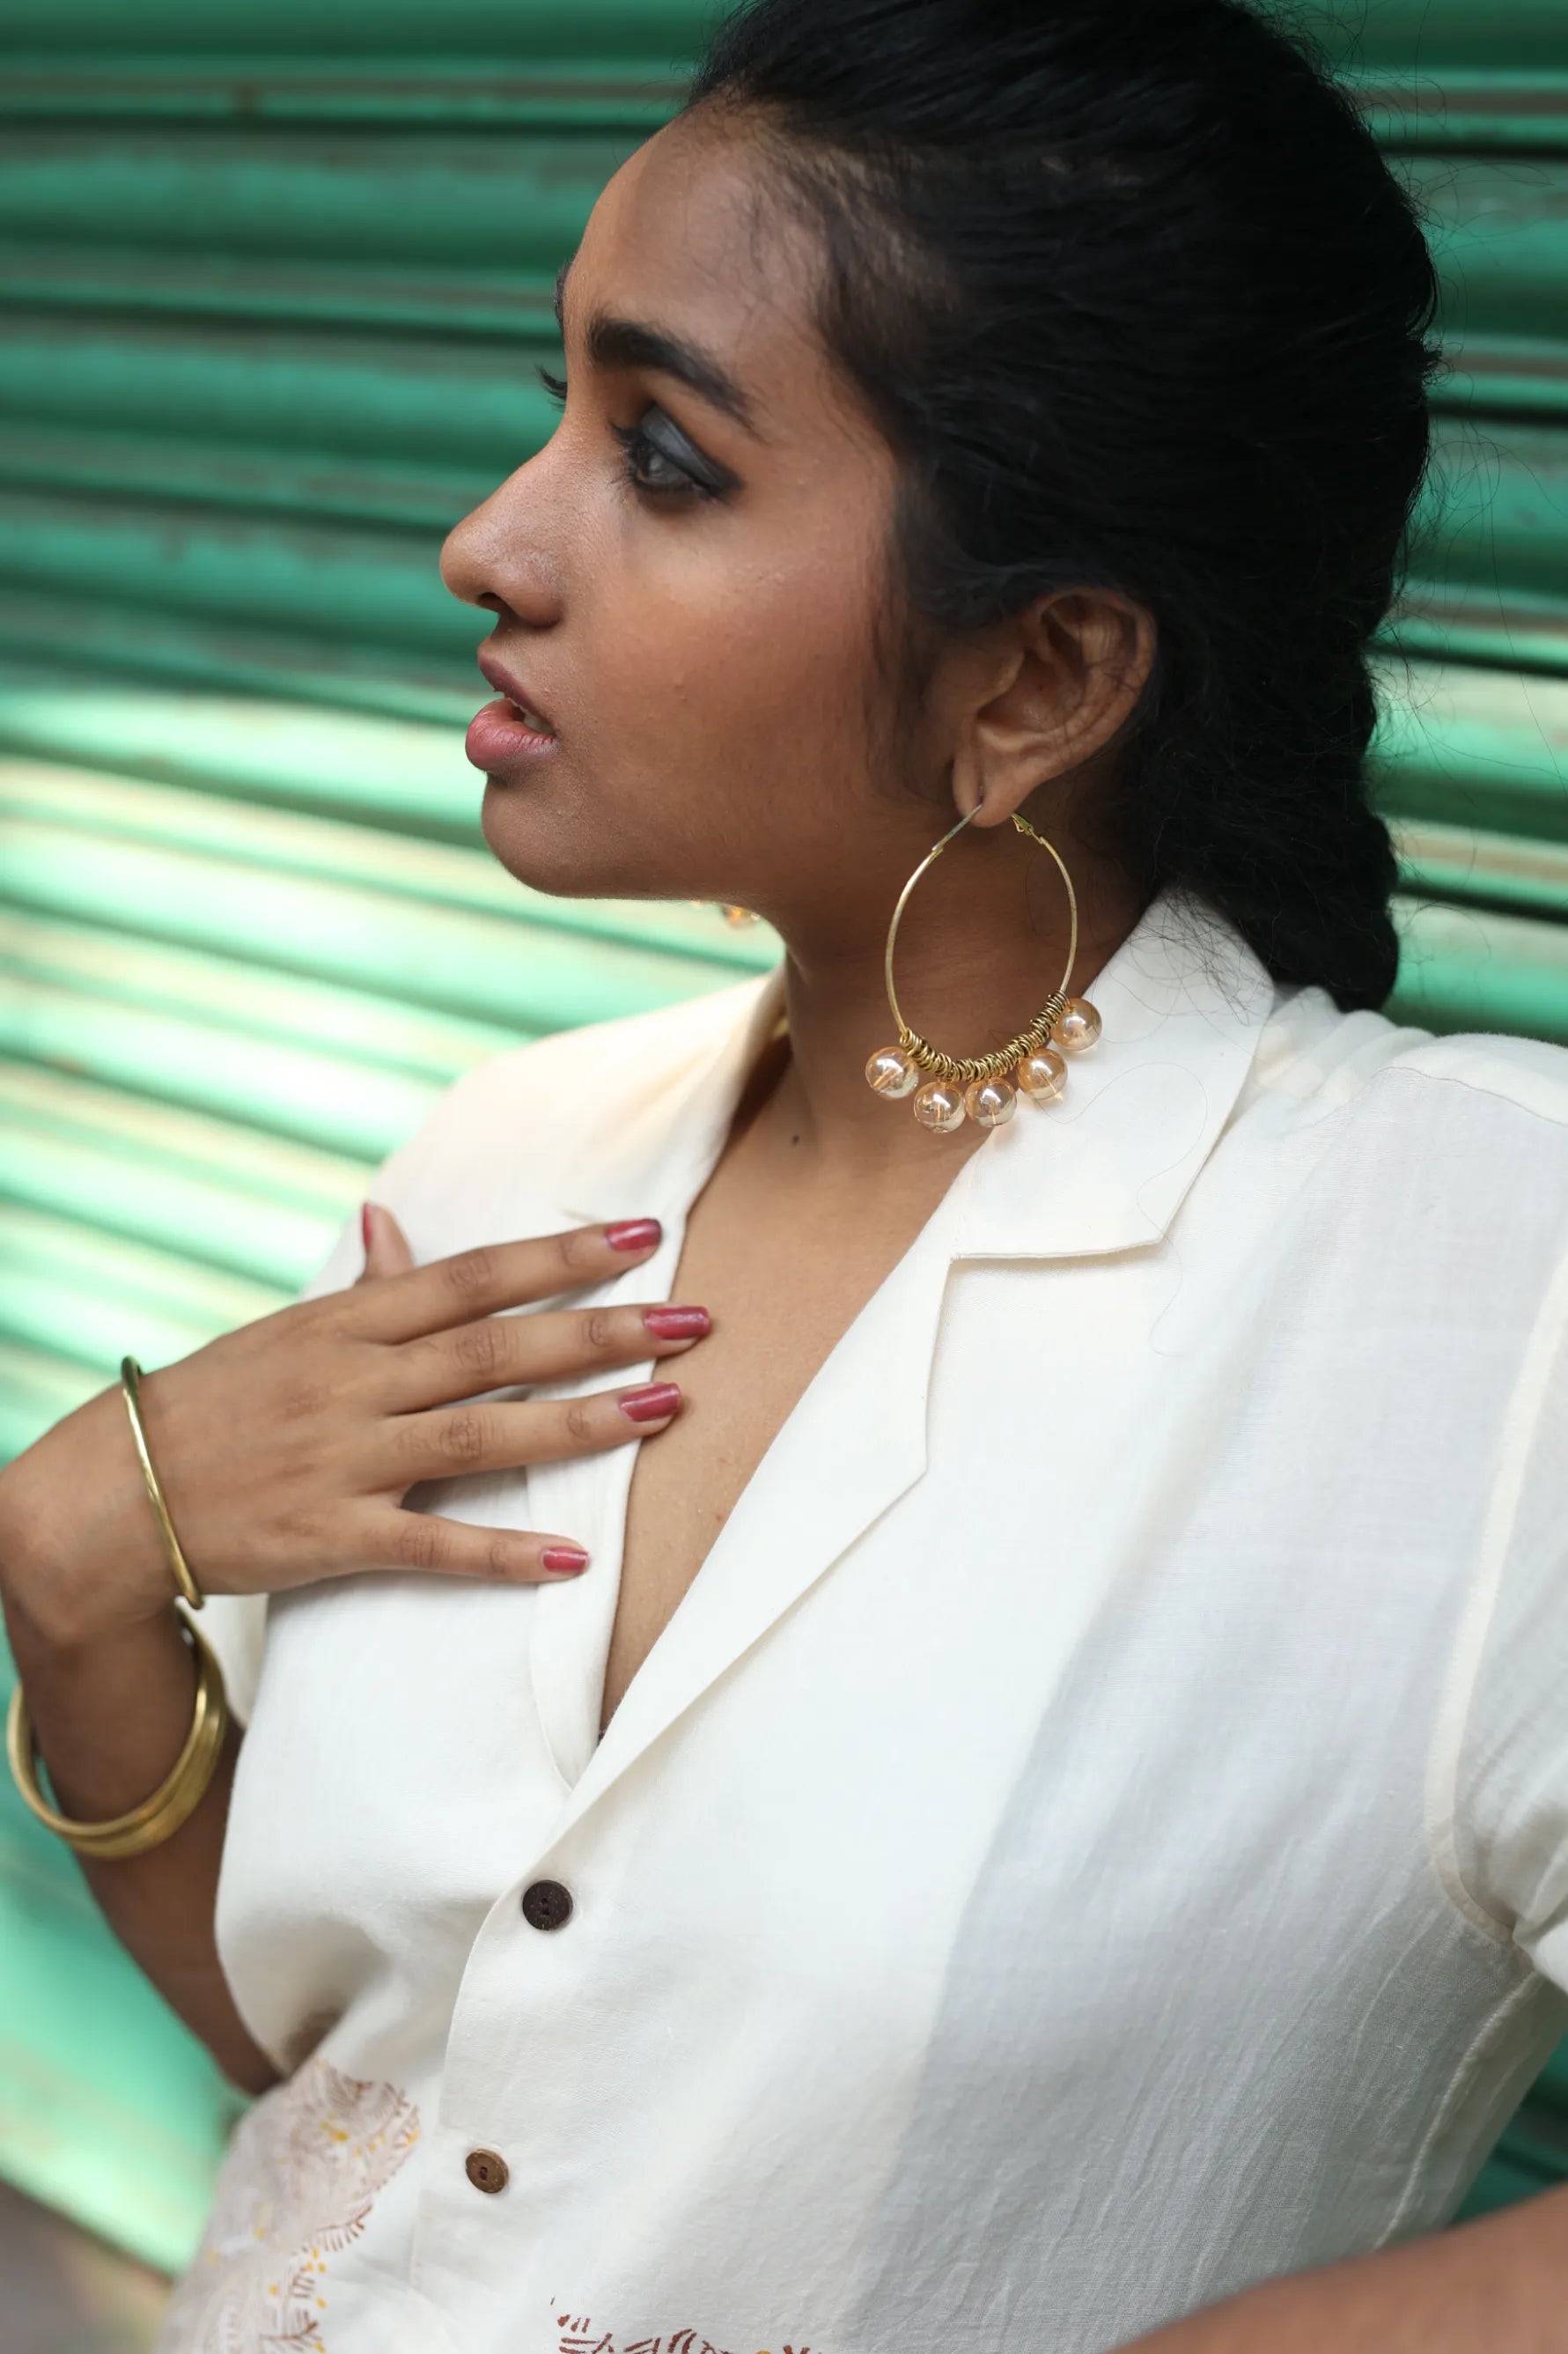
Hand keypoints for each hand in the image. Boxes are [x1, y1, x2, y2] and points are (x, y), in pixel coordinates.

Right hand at [0, 1210, 704, 1646]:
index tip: (647, 1235)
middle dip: (603, 1332)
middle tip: (696, 1321)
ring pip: (480, 1434)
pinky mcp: (327, 1537)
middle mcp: (353, 1381)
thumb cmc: (213, 1406)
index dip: (562, 1256)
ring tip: (669, 1411)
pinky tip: (569, 1560)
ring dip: (581, 1424)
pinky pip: (427, 1544)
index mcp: (347, 1322)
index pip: (474, 1276)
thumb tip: (395, 1217)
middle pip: (497, 1347)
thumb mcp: (285, 1332)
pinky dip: (499, 1552)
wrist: (109, 1496)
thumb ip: (361, 1289)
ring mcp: (341, 1459)